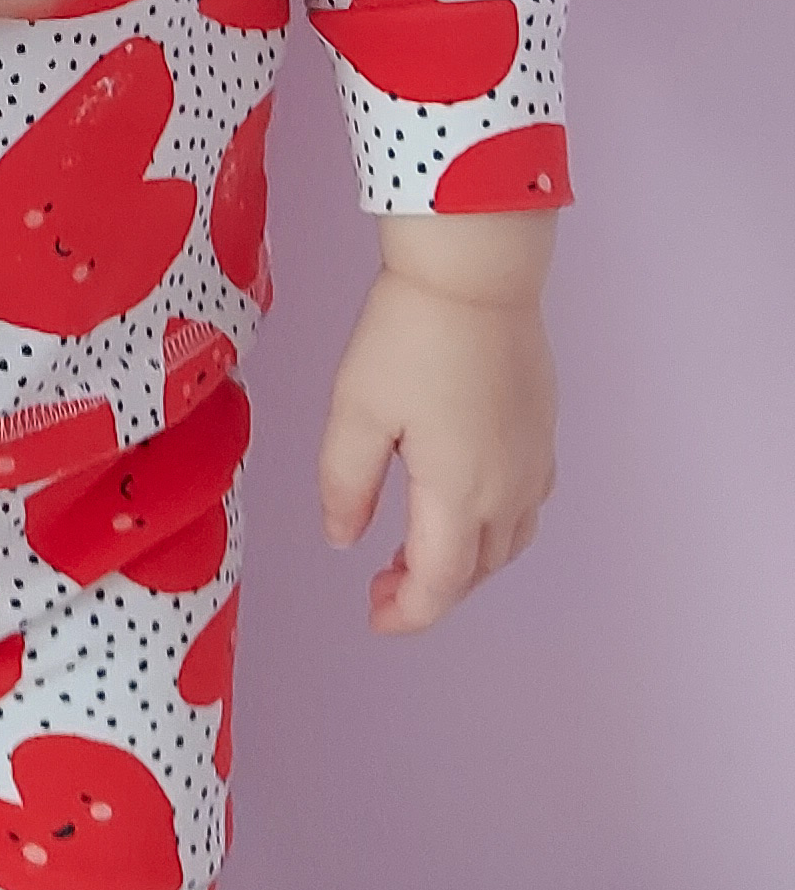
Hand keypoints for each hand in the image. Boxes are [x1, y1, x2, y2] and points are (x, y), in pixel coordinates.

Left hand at [318, 212, 558, 630]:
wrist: (476, 273)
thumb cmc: (408, 336)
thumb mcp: (356, 409)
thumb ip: (346, 484)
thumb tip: (344, 541)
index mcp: (459, 493)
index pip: (439, 582)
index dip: (407, 612)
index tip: (373, 616)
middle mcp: (508, 490)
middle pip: (476, 570)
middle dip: (430, 589)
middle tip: (381, 583)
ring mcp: (534, 463)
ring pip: (508, 544)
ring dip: (465, 563)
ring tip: (416, 551)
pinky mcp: (544, 433)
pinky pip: (526, 507)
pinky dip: (494, 529)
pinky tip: (463, 504)